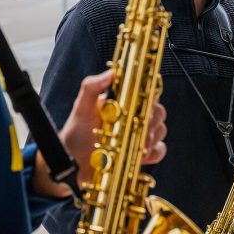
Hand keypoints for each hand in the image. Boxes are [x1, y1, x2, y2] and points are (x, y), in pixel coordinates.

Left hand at [33, 70, 166, 196]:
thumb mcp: (81, 106)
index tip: (142, 110)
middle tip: (136, 130)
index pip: (146, 95)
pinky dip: (154, 153)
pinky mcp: (138, 153)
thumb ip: (92, 86)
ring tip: (134, 144)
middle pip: (157, 113)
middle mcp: (132, 117)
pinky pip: (158, 151)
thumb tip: (112, 72)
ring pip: (160, 131)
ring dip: (152, 138)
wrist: (73, 161)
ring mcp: (137, 135)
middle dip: (151, 122)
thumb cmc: (75, 132)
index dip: (149, 101)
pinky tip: (140, 155)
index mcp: (123, 103)